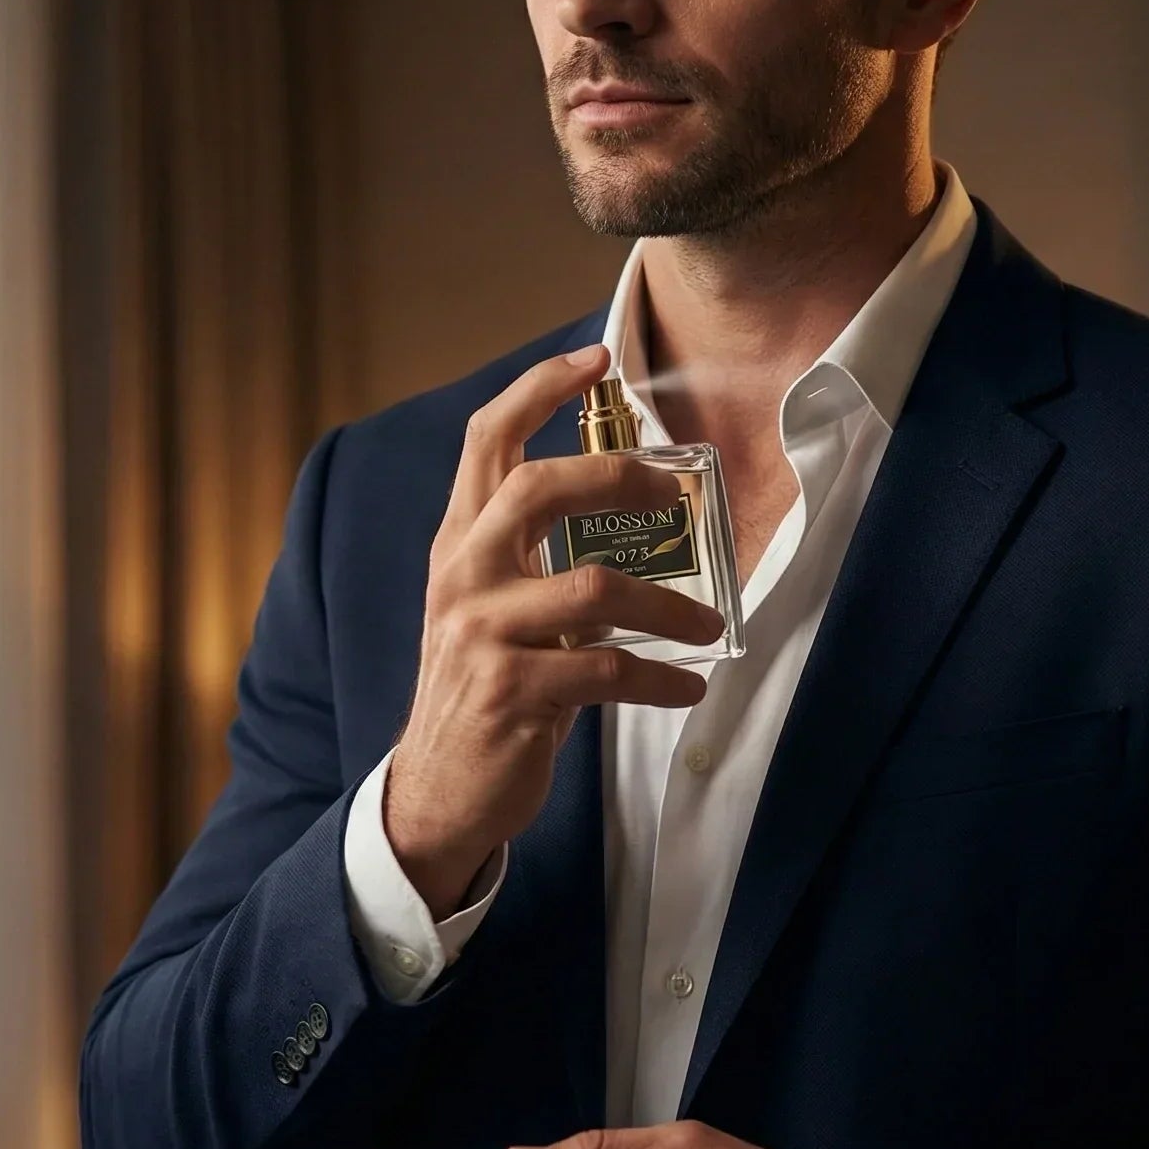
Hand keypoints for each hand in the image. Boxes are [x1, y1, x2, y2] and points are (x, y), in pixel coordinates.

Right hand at [386, 343, 724, 914]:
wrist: (437, 790)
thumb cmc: (480, 691)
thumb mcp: (488, 609)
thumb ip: (531, 558)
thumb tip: (618, 512)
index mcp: (458, 545)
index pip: (485, 442)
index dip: (538, 389)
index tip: (595, 358)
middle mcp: (462, 576)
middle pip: (539, 488)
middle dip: (619, 477)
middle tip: (678, 494)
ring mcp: (481, 633)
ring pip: (594, 589)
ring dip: (670, 607)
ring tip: (710, 626)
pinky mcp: (510, 691)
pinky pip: (607, 670)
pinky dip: (661, 678)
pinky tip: (686, 686)